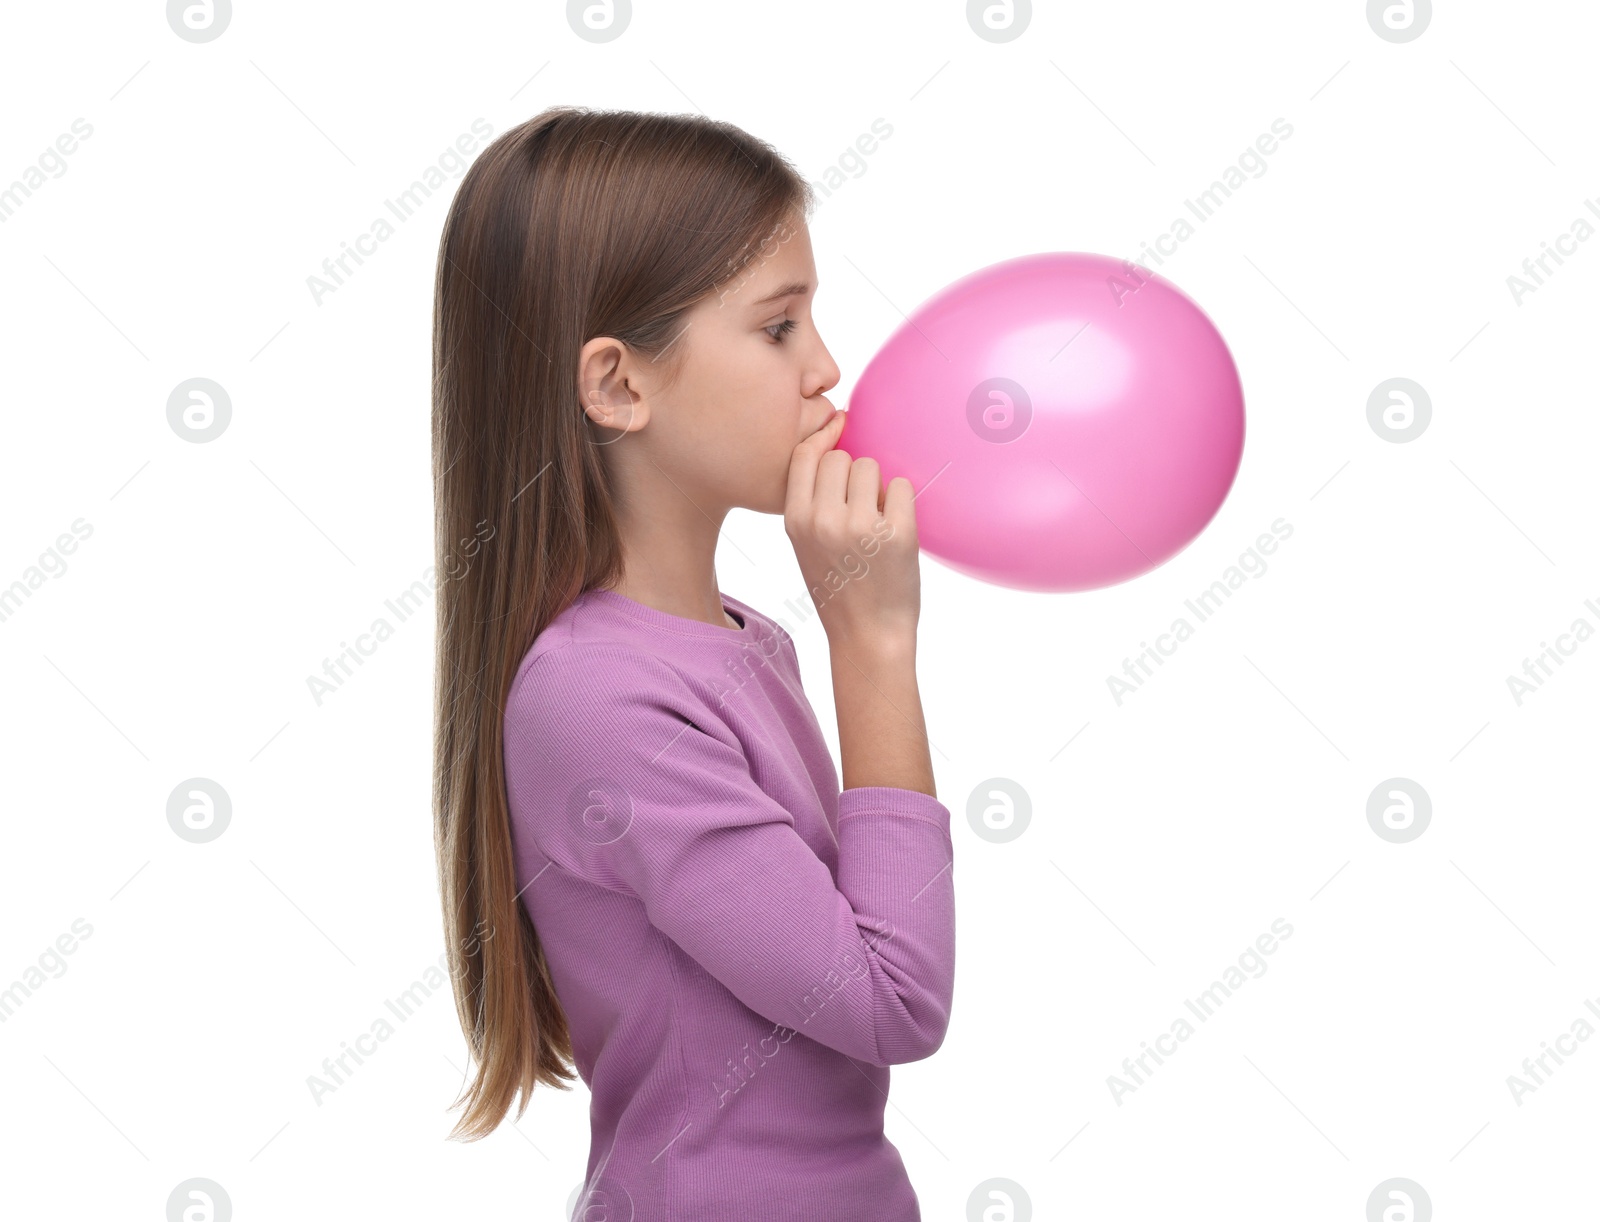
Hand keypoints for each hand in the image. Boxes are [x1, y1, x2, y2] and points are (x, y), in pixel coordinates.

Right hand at [784, 409, 920, 647]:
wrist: (867, 636)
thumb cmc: (838, 589)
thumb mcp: (805, 546)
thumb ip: (812, 502)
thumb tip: (834, 445)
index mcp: (796, 522)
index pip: (804, 455)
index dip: (822, 440)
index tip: (837, 432)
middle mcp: (824, 521)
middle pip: (841, 458)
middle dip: (853, 474)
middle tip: (859, 507)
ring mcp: (861, 526)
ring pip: (871, 467)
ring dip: (878, 487)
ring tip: (876, 521)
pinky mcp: (898, 533)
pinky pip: (902, 486)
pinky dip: (902, 502)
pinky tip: (895, 528)